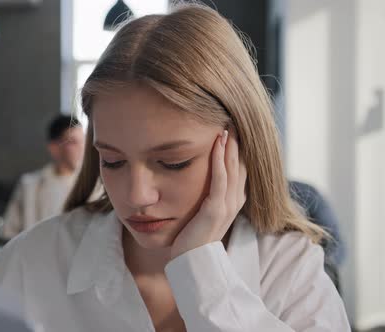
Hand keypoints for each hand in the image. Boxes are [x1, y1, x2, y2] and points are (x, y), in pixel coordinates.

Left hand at [170, 130, 246, 258]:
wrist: (191, 262)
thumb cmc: (193, 236)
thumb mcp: (205, 212)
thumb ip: (208, 196)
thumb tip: (202, 179)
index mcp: (235, 202)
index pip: (241, 169)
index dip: (239, 149)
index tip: (233, 129)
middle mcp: (235, 202)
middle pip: (241, 165)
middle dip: (237, 142)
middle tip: (233, 119)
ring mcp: (227, 206)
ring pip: (233, 169)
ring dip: (230, 146)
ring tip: (227, 125)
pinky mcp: (215, 210)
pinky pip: (220, 179)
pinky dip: (220, 160)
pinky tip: (218, 143)